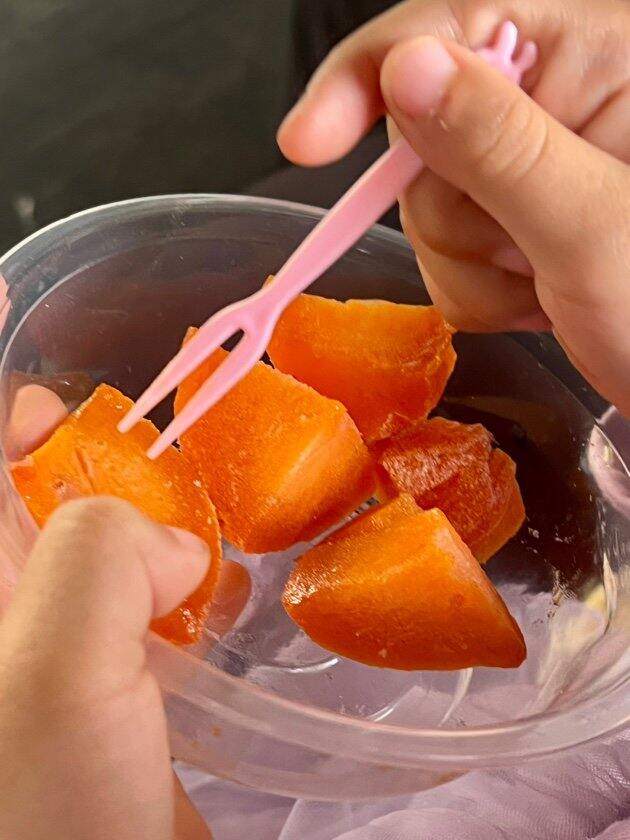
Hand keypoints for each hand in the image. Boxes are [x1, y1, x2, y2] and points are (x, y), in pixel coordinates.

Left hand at [0, 386, 232, 838]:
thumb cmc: (44, 818)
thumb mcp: (53, 672)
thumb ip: (98, 563)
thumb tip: (172, 542)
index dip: (3, 422)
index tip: (41, 376)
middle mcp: (15, 623)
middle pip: (36, 509)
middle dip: (74, 457)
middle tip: (130, 434)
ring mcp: (66, 661)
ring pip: (100, 557)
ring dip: (141, 519)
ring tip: (187, 494)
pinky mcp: (121, 697)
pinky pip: (147, 611)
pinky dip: (179, 583)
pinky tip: (216, 583)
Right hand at [278, 0, 629, 413]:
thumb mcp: (591, 225)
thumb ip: (497, 144)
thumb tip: (405, 69)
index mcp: (594, 60)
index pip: (450, 29)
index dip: (366, 79)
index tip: (308, 141)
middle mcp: (557, 102)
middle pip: (423, 135)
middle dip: (455, 214)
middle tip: (529, 254)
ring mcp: (532, 167)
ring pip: (428, 206)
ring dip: (474, 266)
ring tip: (547, 288)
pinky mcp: (516, 219)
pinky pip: (445, 253)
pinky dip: (480, 293)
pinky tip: (541, 300)